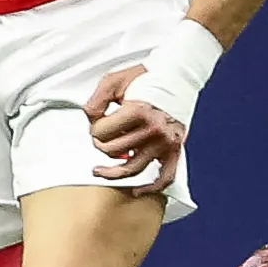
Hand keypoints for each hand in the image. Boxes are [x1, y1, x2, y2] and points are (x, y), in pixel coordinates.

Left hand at [86, 65, 184, 193]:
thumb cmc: (144, 76)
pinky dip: (151, 188)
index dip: (94, 128)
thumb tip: (90, 120)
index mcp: (138, 111)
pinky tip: (136, 192)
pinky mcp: (174, 149)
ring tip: (98, 171)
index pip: (101, 133)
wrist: (177, 74)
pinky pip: (166, 177)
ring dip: (112, 171)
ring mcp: (165, 142)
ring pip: (132, 168)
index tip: (97, 121)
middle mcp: (154, 129)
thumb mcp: (113, 81)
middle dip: (101, 143)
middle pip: (113, 150)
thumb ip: (96, 101)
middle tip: (101, 135)